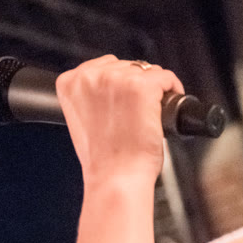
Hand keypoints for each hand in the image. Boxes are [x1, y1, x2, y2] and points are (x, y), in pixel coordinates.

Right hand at [56, 55, 183, 184]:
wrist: (115, 177)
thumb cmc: (102, 158)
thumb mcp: (82, 119)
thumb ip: (91, 96)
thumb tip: (112, 87)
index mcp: (70, 82)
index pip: (101, 66)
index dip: (118, 83)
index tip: (124, 98)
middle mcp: (91, 76)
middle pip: (125, 66)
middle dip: (135, 85)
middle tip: (137, 112)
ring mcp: (117, 79)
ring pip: (146, 71)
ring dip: (153, 88)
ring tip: (149, 112)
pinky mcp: (142, 86)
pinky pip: (165, 77)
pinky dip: (171, 89)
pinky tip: (166, 106)